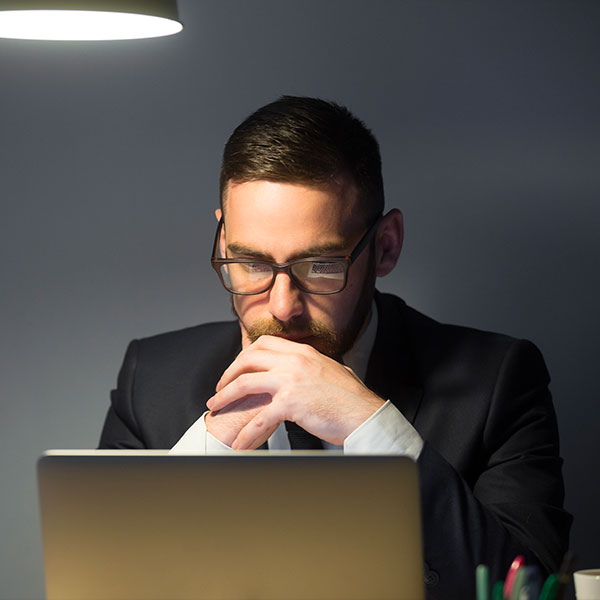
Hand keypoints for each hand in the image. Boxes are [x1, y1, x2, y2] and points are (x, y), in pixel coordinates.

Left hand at [206, 335, 384, 449]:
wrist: (365, 415)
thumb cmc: (351, 398)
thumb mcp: (330, 370)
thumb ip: (311, 365)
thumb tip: (303, 368)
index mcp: (302, 352)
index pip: (263, 343)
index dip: (244, 355)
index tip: (236, 368)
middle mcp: (294, 361)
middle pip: (248, 358)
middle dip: (228, 373)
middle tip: (220, 387)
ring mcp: (291, 380)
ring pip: (246, 383)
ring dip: (226, 396)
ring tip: (215, 407)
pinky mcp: (292, 403)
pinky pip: (260, 418)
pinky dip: (246, 432)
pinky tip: (239, 442)